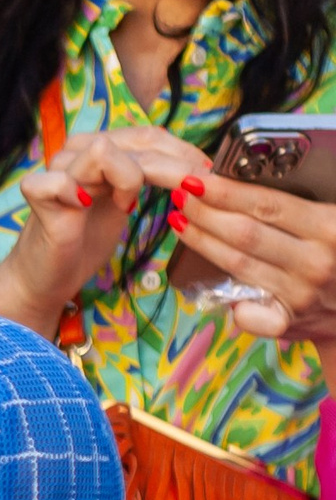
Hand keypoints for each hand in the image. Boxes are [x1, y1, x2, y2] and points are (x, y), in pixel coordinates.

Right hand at [0, 125, 209, 336]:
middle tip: (195, 187)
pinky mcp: (37, 196)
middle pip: (133, 142)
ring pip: (100, 151)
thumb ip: (144, 176)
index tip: (205, 173)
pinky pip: (58, 181)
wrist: (47, 276)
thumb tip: (195, 165)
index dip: (180, 150)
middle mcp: (76, 152)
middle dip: (172, 164)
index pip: (146, 135)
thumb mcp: (123, 201)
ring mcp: (56, 172)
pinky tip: (83, 207)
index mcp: (98, 150)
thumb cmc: (85, 239)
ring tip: (128, 205)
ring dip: (127, 178)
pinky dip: (74, 191)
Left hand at [167, 167, 335, 340]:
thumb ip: (303, 209)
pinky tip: (197, 274)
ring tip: (179, 219)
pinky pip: (246, 311)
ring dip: (201, 240)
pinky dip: (221, 294)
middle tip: (180, 194)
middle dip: (205, 212)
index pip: (268, 205)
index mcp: (330, 227)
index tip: (196, 178)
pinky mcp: (289, 321)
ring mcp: (301, 293)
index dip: (227, 191)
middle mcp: (316, 262)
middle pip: (245, 233)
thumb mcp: (334, 222)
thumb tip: (250, 185)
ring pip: (237, 264)